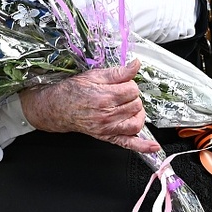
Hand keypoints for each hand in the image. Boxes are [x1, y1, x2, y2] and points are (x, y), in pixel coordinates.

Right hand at [19, 59, 159, 152]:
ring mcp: (108, 128)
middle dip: (132, 97)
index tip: (121, 83)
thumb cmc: (73, 91)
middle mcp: (108, 114)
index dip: (129, 84)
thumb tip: (135, 65)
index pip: (133, 89)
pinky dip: (143, 147)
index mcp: (105, 96)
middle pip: (136, 104)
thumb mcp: (94, 75)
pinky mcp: (108, 137)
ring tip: (129, 107)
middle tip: (120, 93)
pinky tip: (153, 146)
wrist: (58, 107)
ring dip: (138, 113)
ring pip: (137, 121)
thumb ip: (117, 72)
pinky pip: (129, 144)